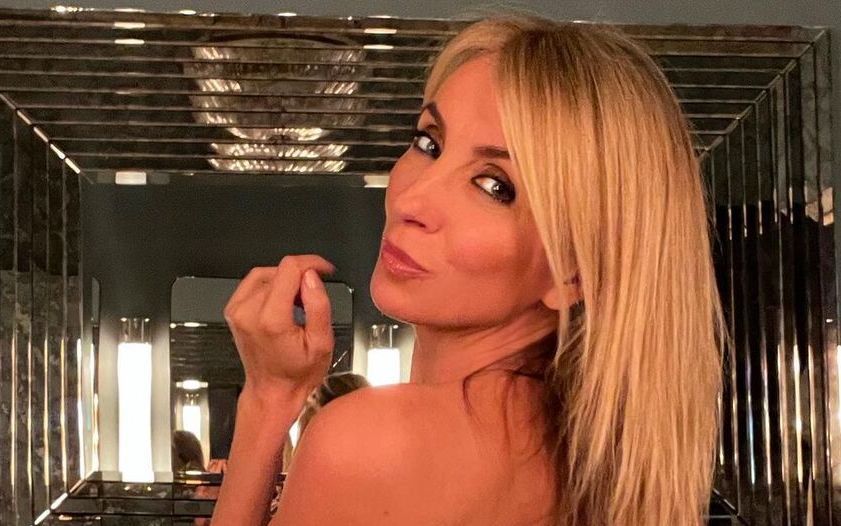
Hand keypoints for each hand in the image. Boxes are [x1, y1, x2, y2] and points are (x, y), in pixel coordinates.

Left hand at [224, 255, 336, 401]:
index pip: (289, 269)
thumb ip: (319, 305)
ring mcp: (237, 311)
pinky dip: (272, 285)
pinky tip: (283, 302)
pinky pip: (254, 283)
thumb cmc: (297, 374)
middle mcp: (248, 312)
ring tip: (299, 301)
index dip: (311, 263)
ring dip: (286, 280)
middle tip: (313, 296)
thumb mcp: (322, 342)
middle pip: (278, 270)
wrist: (273, 392)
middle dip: (301, 276)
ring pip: (266, 273)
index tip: (324, 269)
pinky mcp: (233, 311)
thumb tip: (312, 277)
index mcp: (271, 319)